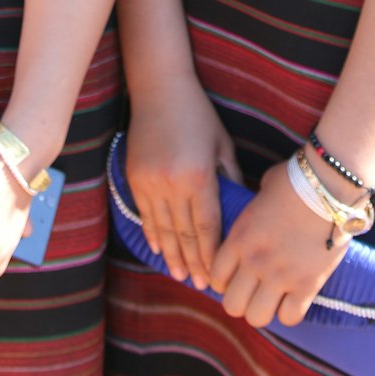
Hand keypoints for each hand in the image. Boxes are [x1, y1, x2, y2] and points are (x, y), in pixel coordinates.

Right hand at [126, 74, 241, 289]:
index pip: (207, 227)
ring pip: (162, 228)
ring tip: (180, 275)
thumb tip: (239, 210)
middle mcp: (173, 183)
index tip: (216, 273)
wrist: (160, 89)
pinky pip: (145, 214)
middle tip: (200, 285)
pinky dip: (152, 234)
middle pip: (184, 234)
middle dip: (193, 262)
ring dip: (172, 255)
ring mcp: (150, 182)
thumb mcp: (222, 145)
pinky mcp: (134, 177)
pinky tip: (160, 249)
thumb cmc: (198, 114)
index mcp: (200, 176)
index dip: (211, 254)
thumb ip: (230, 178)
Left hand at [210, 159, 346, 327]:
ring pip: (256, 317)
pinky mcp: (307, 285)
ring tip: (272, 297)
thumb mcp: (261, 192)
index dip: (223, 281)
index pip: (216, 277)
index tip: (235, 276)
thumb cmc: (294, 181)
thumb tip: (256, 212)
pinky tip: (293, 297)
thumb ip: (253, 212)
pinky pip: (289, 318)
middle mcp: (255, 260)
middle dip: (240, 300)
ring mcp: (280, 276)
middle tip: (252, 290)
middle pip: (232, 305)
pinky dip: (289, 312)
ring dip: (262, 309)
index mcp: (239, 237)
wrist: (328, 186)